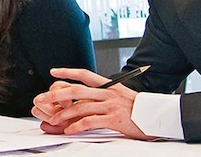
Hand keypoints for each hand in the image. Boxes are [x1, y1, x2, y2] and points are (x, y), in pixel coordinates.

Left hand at [32, 68, 150, 139]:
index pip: (84, 74)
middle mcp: (108, 93)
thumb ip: (103, 96)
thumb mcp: (121, 96)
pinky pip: (90, 121)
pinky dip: (77, 126)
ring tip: (52, 119)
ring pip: (80, 107)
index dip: (68, 72)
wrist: (159, 116)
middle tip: (41, 99)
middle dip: (55, 95)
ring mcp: (110, 105)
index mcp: (109, 85)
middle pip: (76, 90)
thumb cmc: (139, 109)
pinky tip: (69, 129)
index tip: (53, 72)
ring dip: (63, 114)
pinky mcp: (114, 119)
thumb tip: (85, 99)